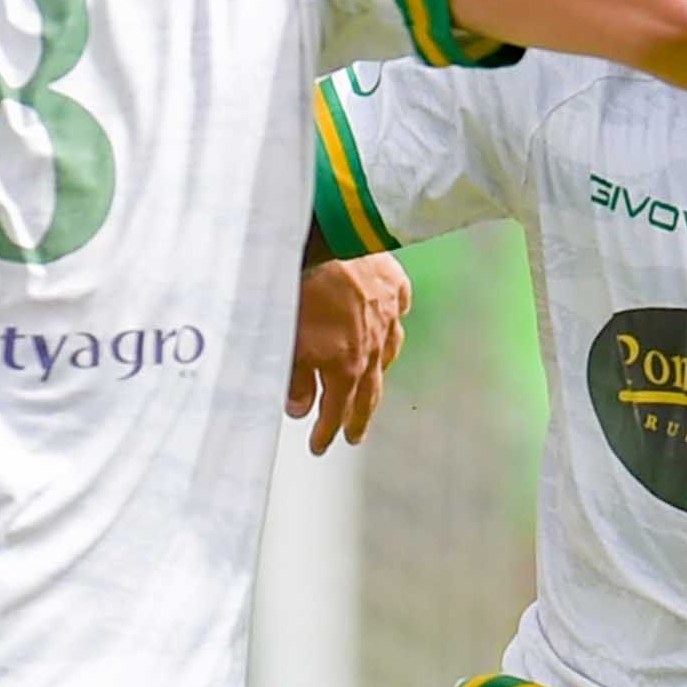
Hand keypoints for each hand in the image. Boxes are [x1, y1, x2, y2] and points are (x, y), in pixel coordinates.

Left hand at [288, 252, 411, 454]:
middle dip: (359, 417)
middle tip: (354, 435)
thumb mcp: (289, 342)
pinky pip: (397, 310)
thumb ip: (295, 378)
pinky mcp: (393, 287)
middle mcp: (372, 347)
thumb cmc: (305, 289)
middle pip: (368, 391)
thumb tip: (298, 408)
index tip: (320, 446)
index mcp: (345, 365)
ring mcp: (387, 316)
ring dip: (378, 374)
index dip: (327, 431)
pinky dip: (393, 323)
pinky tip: (390, 326)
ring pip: (387, 353)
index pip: (336, 410)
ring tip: (371, 388)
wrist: (334, 240)